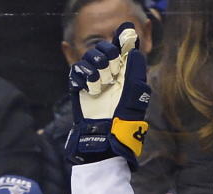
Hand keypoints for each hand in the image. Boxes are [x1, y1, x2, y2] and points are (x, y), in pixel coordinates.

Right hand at [65, 22, 150, 168]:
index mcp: (125, 72)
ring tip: (100, 85)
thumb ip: (135, 67)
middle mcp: (109, 73)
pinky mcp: (79, 87)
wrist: (104, 135)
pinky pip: (77, 70)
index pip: (122, 45)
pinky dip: (83, 76)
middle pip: (103, 47)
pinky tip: (90, 89)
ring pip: (89, 56)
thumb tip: (133, 46)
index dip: (121, 39)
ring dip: (95, 67)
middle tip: (110, 70)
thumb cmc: (123, 117)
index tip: (122, 41)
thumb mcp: (135, 92)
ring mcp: (93, 79)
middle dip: (106, 54)